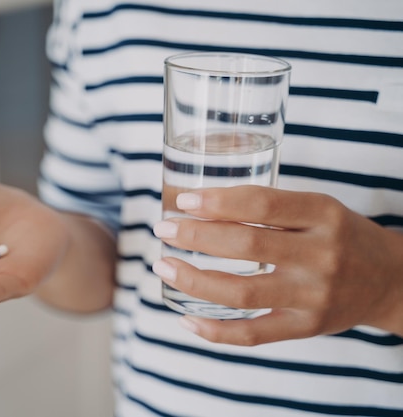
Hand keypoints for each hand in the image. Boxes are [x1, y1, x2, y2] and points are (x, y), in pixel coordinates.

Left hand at [153, 185, 402, 344]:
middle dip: (196, 235)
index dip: (217, 201)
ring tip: (164, 266)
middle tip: (164, 229)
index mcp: (323, 214)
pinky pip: (254, 334)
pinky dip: (215, 330)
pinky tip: (187, 319)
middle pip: (246, 244)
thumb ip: (269, 206)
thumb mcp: (317, 208)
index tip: (183, 201)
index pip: (261, 203)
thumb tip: (199, 204)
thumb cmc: (340, 236)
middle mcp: (321, 255)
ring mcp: (313, 296)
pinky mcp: (306, 328)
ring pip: (242, 291)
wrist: (388, 280)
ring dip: (194, 279)